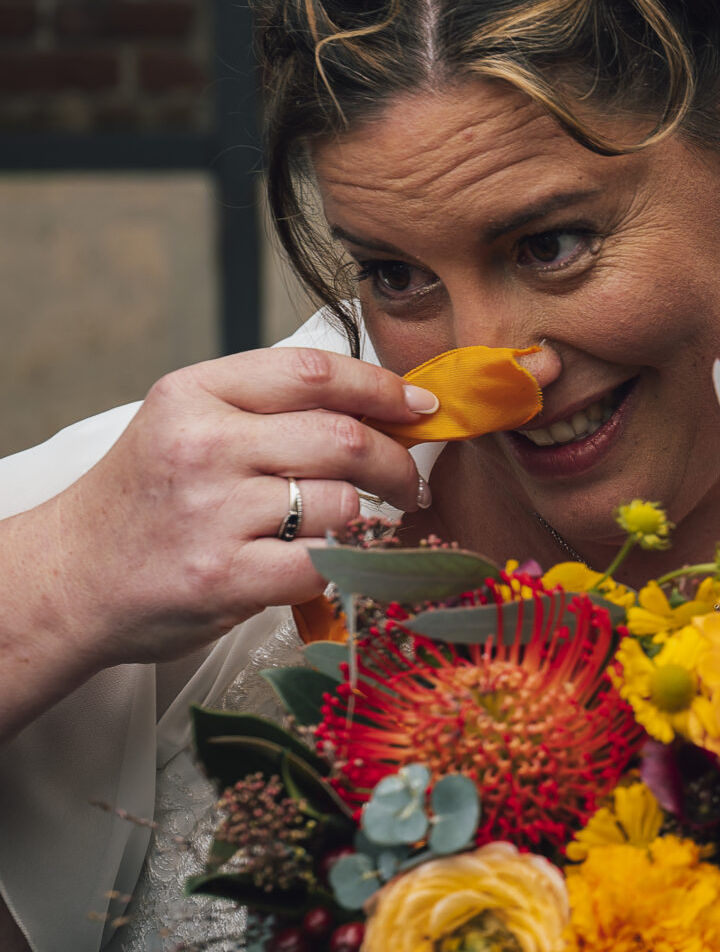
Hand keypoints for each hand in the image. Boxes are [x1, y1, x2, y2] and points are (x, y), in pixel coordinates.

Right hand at [27, 346, 439, 669]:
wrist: (69, 578)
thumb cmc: (145, 503)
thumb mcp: (187, 426)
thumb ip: (268, 410)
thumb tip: (383, 407)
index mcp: (194, 395)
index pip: (314, 373)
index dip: (382, 388)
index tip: (419, 407)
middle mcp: (202, 446)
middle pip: (343, 437)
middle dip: (397, 463)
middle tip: (411, 483)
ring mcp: (212, 513)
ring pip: (341, 504)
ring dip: (366, 520)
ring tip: (360, 528)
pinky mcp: (224, 577)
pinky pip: (323, 564)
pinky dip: (341, 566)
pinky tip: (331, 564)